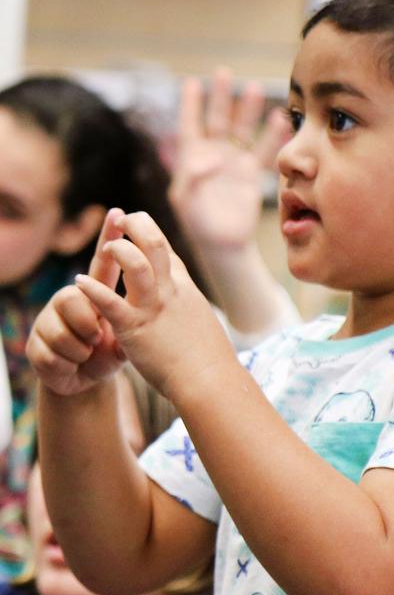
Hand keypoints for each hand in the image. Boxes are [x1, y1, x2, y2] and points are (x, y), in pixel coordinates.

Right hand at [26, 210, 125, 395]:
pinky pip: (54, 355)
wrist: (83, 382)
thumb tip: (156, 289)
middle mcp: (68, 301)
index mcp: (94, 294)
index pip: (102, 262)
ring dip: (81, 350)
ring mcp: (48, 322)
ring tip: (86, 353)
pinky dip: (69, 366)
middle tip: (96, 337)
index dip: (109, 238)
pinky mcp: (35, 347)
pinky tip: (72, 366)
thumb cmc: (107, 351)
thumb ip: (136, 313)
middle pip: (72, 298)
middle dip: (88, 323)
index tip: (118, 212)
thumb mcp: (126, 335)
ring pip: (64, 332)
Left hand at [74, 210, 229, 399]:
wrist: (209, 382)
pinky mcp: (135, 329)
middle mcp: (170, 292)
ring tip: (107, 249)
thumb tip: (189, 312)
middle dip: (137, 225)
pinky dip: (92, 289)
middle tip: (121, 220)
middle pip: (155, 243)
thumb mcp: (203, 324)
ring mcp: (153, 308)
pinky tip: (79, 282)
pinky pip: (110, 302)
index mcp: (185, 291)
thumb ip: (190, 311)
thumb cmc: (209, 362)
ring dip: (118, 250)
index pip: (167, 252)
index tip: (136, 226)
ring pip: (135, 264)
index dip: (150, 234)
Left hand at [169, 67, 289, 252]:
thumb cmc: (197, 223)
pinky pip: (263, 150)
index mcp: (191, 158)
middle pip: (217, 118)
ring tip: (253, 88)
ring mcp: (234, 162)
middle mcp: (214, 155)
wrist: (222, 244)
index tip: (192, 83)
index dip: (190, 104)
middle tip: (223, 72)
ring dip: (247, 110)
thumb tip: (211, 156)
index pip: (190, 124)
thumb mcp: (185, 199)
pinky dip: (271, 136)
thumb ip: (192, 175)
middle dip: (220, 96)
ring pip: (242, 129)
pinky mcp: (251, 174)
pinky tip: (278, 120)